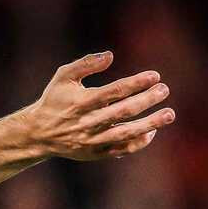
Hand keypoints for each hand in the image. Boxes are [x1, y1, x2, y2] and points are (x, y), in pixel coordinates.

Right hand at [22, 52, 174, 159]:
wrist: (38, 134)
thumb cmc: (54, 100)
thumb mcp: (63, 77)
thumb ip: (85, 64)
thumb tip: (110, 55)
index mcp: (80, 102)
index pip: (114, 91)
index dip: (136, 83)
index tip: (154, 76)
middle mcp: (87, 122)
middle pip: (124, 111)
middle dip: (147, 99)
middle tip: (164, 89)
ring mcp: (92, 140)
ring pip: (126, 132)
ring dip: (151, 123)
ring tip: (169, 113)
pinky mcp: (95, 153)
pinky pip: (122, 149)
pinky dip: (139, 142)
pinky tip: (152, 131)